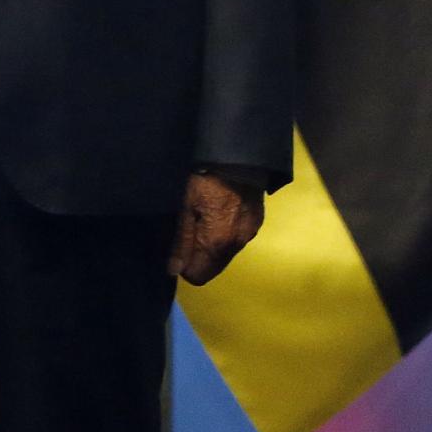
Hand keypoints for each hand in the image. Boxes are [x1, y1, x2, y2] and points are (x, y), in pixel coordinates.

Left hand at [171, 170, 264, 284]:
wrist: (240, 155)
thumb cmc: (206, 179)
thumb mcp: (185, 207)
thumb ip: (181, 241)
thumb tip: (174, 271)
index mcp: (217, 243)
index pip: (198, 276)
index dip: (184, 266)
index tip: (179, 247)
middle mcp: (237, 244)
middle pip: (213, 268)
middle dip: (199, 257)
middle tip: (191, 231)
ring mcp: (250, 232)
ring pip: (225, 254)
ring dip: (214, 245)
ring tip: (206, 218)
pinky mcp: (258, 221)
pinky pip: (237, 239)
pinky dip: (227, 233)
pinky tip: (222, 213)